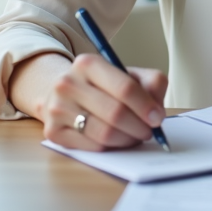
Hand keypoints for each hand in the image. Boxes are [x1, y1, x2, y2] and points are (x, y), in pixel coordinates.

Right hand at [27, 53, 168, 150]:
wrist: (66, 94)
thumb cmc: (104, 86)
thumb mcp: (129, 75)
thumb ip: (151, 84)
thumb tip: (156, 112)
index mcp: (88, 63)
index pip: (125, 88)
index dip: (146, 106)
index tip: (158, 118)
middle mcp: (68, 83)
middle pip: (115, 113)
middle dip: (139, 127)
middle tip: (149, 131)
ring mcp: (57, 108)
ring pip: (104, 133)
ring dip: (127, 139)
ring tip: (135, 136)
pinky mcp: (53, 131)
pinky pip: (92, 146)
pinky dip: (111, 147)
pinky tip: (116, 140)